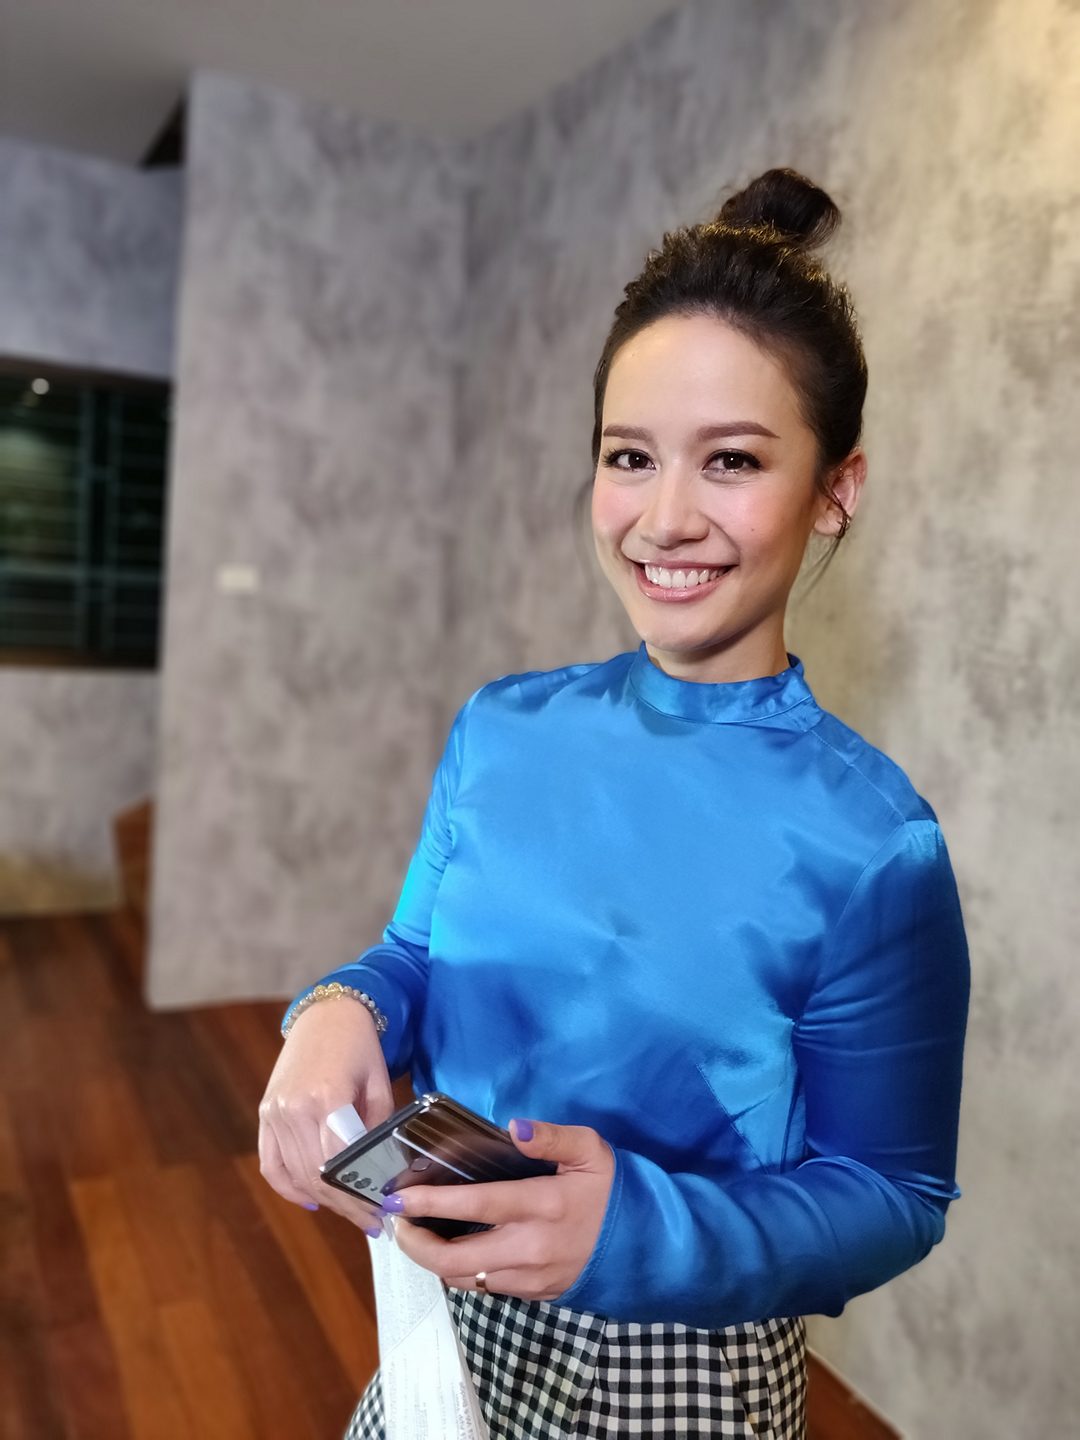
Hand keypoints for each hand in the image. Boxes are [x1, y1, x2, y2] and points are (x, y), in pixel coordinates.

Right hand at [257, 998, 394, 1232]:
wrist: (326, 1015)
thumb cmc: (360, 1047)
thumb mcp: (379, 1085)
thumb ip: (376, 1131)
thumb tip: (381, 1177)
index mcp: (326, 1097)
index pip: (341, 1164)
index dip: (360, 1196)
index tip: (381, 1213)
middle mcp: (293, 1108)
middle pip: (316, 1176)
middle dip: (346, 1206)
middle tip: (372, 1222)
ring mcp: (274, 1112)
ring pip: (294, 1175)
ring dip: (323, 1201)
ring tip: (351, 1213)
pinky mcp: (265, 1114)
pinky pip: (272, 1164)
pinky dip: (289, 1188)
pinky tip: (313, 1200)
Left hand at [387, 1118, 614, 1300]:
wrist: (647, 1247)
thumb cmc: (613, 1191)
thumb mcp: (591, 1150)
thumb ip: (552, 1137)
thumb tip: (514, 1127)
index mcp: (542, 1206)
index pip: (475, 1205)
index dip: (430, 1203)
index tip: (397, 1197)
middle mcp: (529, 1249)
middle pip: (455, 1259)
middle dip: (416, 1243)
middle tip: (396, 1222)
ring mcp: (530, 1278)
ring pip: (465, 1279)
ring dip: (433, 1260)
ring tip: (416, 1235)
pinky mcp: (534, 1295)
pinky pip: (486, 1287)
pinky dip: (461, 1270)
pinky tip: (454, 1249)